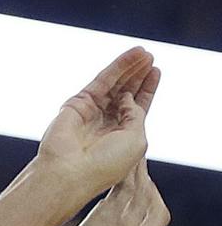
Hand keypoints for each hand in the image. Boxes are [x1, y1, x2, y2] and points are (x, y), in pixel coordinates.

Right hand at [36, 48, 159, 202]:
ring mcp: (91, 112)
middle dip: (138, 76)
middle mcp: (106, 123)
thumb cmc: (105, 164)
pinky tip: (133, 56)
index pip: (137, 107)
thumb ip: (136, 114)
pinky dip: (118, 67)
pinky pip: (102, 80)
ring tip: (146, 53)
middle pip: (125, 92)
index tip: (156, 72)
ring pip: (115, 84)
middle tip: (151, 58)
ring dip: (131, 68)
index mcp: (122, 136)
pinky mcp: (78, 102)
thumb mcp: (136, 139)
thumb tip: (126, 95)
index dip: (146, 89)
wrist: (70, 171)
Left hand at [51, 160, 170, 225]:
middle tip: (141, 178)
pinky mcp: (114, 215)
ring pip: (144, 193)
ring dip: (141, 175)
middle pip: (158, 210)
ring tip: (134, 158)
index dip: (153, 221)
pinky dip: (130, 171)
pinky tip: (126, 160)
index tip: (144, 211)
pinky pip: (128, 185)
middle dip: (152, 193)